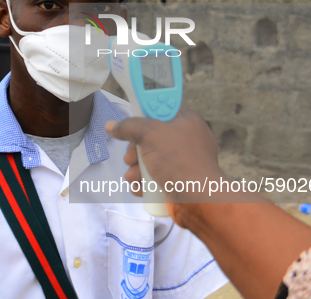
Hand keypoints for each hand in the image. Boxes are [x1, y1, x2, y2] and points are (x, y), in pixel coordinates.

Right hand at [105, 107, 227, 224]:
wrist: (198, 199)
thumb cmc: (179, 161)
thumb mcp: (149, 134)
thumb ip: (128, 126)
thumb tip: (112, 126)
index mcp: (186, 120)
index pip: (160, 110)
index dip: (144, 117)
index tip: (133, 125)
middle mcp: (186, 139)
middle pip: (150, 137)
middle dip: (135, 151)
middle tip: (131, 158)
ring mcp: (183, 161)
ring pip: (150, 159)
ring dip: (136, 169)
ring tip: (134, 177)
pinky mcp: (178, 180)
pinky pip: (156, 176)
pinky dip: (145, 182)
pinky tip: (140, 187)